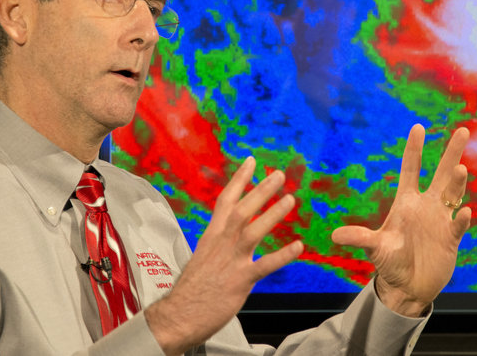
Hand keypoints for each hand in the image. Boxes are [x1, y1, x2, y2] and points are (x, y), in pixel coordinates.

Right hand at [145, 157, 303, 354]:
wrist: (179, 314)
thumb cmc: (193, 288)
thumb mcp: (204, 255)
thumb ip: (221, 242)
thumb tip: (232, 232)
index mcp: (212, 235)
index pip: (226, 200)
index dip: (239, 179)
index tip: (252, 161)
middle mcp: (221, 243)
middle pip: (242, 209)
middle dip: (260, 190)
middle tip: (279, 174)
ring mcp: (231, 261)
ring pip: (253, 231)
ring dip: (272, 214)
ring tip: (290, 200)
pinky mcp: (240, 280)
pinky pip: (264, 265)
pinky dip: (282, 255)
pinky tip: (297, 247)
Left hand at [331, 124, 470, 316]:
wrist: (409, 286)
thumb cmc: (391, 262)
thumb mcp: (375, 248)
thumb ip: (360, 239)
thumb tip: (334, 236)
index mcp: (407, 202)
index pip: (411, 169)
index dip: (414, 149)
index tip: (418, 127)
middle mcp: (426, 206)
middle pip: (441, 174)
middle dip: (451, 152)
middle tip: (463, 131)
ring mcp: (440, 220)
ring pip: (453, 194)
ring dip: (457, 182)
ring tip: (460, 168)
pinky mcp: (450, 238)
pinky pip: (458, 225)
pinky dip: (461, 219)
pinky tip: (464, 212)